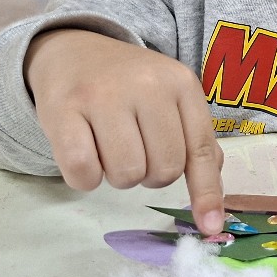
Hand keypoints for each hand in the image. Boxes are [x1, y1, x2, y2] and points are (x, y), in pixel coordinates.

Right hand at [24, 29, 225, 233]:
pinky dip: (85, 179)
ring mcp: (103, 95)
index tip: (209, 225)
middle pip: (163, 170)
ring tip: (109, 148)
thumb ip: (195, 142)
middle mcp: (146, 85)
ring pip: (126, 174)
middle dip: (150, 175)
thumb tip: (213, 204)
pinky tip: (84, 153)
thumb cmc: (129, 86)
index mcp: (181, 84)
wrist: (72, 51)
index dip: (206, 192)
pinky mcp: (62, 109)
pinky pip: (83, 173)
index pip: (200, 149)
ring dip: (118, 176)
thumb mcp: (172, 100)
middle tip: (135, 151)